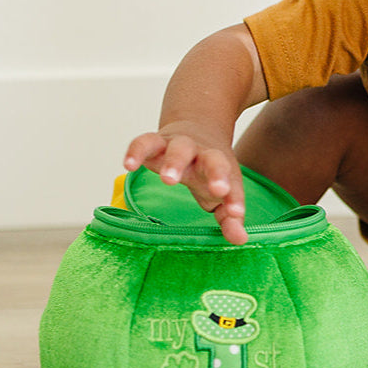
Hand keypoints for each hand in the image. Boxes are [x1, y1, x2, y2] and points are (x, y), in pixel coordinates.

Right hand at [124, 123, 247, 244]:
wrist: (201, 127)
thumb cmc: (211, 170)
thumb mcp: (224, 192)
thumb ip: (230, 217)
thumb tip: (239, 240)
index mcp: (222, 168)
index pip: (233, 183)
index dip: (235, 198)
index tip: (235, 213)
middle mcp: (204, 155)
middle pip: (212, 159)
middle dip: (214, 173)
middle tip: (218, 191)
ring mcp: (179, 146)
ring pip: (178, 149)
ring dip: (175, 162)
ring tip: (168, 180)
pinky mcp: (155, 142)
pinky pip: (145, 143)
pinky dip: (136, 151)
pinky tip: (129, 165)